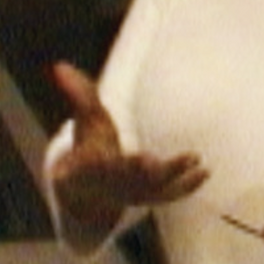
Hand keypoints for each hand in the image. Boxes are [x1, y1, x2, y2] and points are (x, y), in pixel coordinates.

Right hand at [49, 61, 208, 234]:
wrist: (92, 190)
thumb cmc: (90, 146)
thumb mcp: (85, 120)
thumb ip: (78, 93)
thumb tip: (59, 65)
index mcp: (87, 166)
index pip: (86, 165)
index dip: (88, 162)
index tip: (89, 158)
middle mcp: (110, 184)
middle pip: (123, 178)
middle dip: (135, 171)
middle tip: (148, 161)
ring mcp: (131, 194)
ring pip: (151, 189)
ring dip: (172, 177)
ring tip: (195, 160)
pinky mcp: (150, 197)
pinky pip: (169, 195)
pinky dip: (186, 186)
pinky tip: (205, 171)